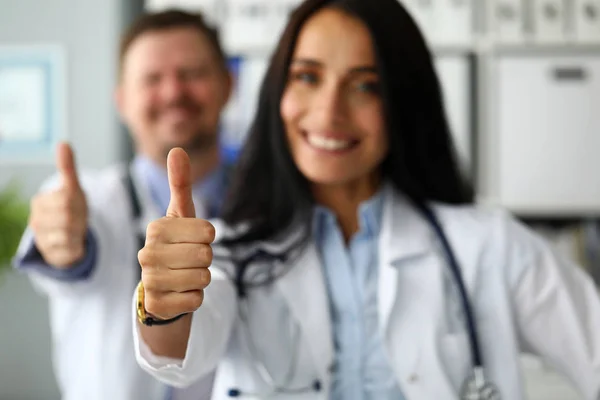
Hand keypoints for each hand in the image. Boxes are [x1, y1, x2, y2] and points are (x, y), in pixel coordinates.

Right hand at [30, 142, 87, 268]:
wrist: (70, 237)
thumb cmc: (70, 208)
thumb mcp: (71, 188)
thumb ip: (68, 168)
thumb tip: (63, 143)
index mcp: (39, 202)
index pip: (64, 198)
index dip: (77, 202)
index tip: (76, 204)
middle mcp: (36, 222)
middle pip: (67, 216)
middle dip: (79, 217)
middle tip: (79, 218)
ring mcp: (41, 240)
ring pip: (68, 233)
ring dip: (79, 231)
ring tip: (77, 229)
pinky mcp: (51, 257)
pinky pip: (70, 250)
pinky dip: (78, 246)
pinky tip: (76, 242)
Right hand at [138, 148, 215, 320]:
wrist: (161, 287)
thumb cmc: (176, 245)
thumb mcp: (180, 214)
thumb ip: (180, 183)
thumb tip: (177, 149)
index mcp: (156, 228)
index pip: (208, 232)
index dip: (209, 238)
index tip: (194, 240)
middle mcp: (147, 253)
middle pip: (206, 255)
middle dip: (205, 260)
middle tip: (189, 260)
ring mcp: (149, 281)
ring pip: (202, 278)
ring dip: (201, 279)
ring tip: (185, 276)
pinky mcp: (156, 305)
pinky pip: (196, 300)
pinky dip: (194, 298)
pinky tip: (180, 294)